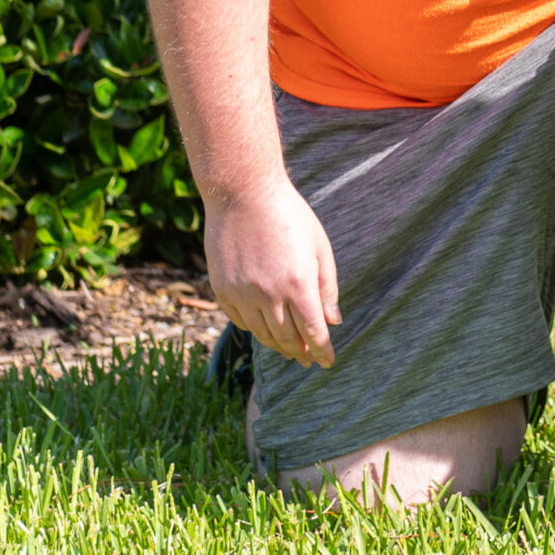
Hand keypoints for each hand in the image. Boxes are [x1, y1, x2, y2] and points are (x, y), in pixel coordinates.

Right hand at [204, 181, 342, 368]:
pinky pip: (240, 321)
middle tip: (309, 359)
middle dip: (301, 352)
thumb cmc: (289, 214)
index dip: (322, 352)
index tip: (327, 362)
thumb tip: (331, 322)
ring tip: (289, 349)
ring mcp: (242, 293)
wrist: (243, 192)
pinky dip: (254, 329)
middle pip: (287, 339)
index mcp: (298, 284)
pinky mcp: (222, 289)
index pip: (313, 333)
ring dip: (278, 345)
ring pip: (262, 335)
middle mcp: (268, 294)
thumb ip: (327, 287)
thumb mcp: (319, 247)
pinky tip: (264, 329)